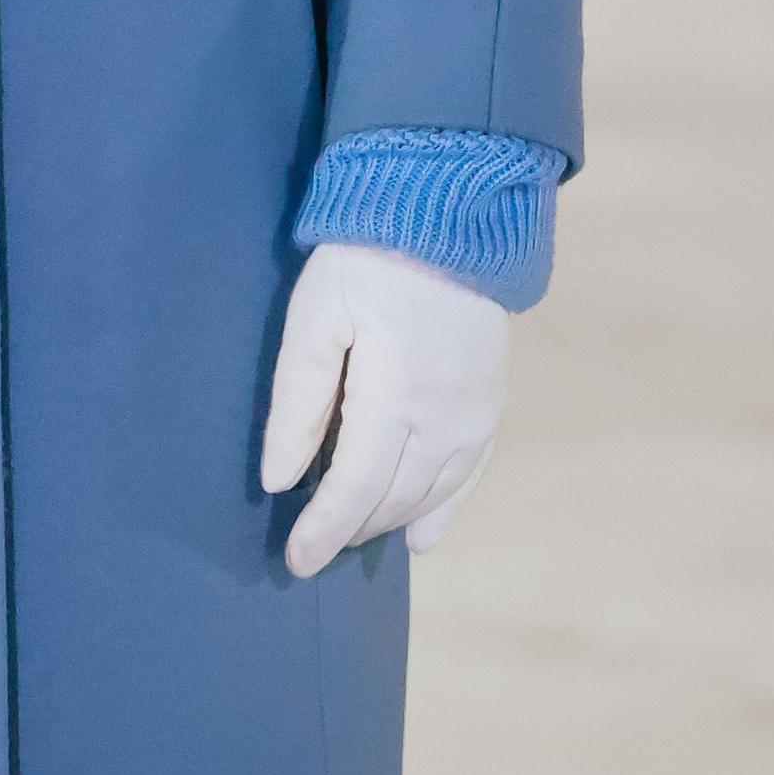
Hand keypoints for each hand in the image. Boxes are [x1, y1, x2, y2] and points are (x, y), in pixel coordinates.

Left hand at [260, 242, 510, 579]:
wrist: (449, 211)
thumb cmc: (366, 257)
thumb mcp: (315, 316)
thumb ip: (298, 402)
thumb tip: (281, 480)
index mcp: (396, 397)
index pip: (357, 488)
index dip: (325, 531)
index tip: (296, 563)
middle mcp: (445, 419)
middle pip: (394, 498)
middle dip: (351, 528)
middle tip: (312, 545)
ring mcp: (476, 414)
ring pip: (431, 493)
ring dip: (389, 521)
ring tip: (351, 535)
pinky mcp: (492, 401)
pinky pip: (469, 474)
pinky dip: (443, 510)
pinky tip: (421, 538)